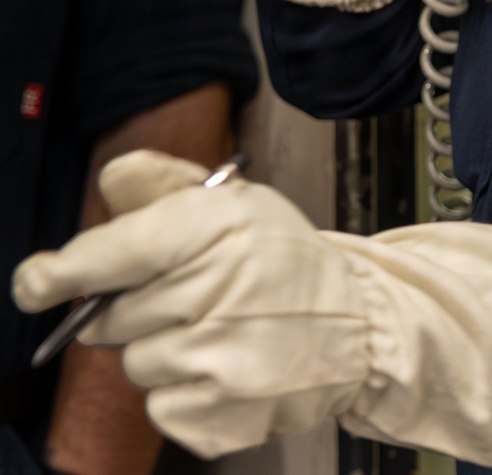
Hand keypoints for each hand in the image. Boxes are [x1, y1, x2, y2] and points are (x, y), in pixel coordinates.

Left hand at [13, 152, 369, 460]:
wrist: (356, 325)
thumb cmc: (283, 259)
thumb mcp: (234, 202)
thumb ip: (165, 185)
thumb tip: (111, 178)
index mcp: (219, 228)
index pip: (118, 252)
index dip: (65, 269)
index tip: (34, 282)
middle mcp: (219, 292)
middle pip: (112, 316)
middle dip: (130, 307)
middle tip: (181, 296)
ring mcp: (222, 360)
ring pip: (133, 364)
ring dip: (156, 350)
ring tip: (211, 331)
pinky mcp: (223, 414)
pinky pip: (159, 406)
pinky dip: (179, 391)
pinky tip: (221, 366)